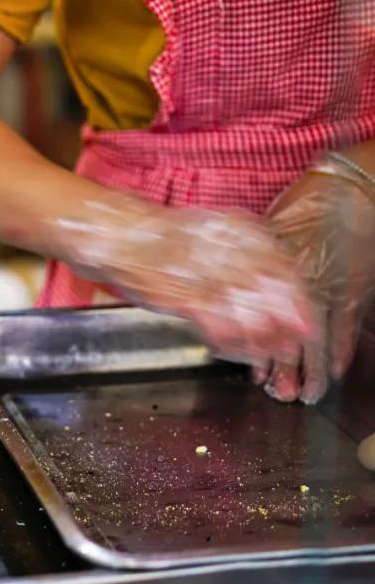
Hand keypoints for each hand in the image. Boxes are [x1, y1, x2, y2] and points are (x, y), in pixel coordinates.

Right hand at [59, 199, 315, 365]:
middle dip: (289, 320)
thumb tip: (268, 281)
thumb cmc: (156, 237)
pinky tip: (239, 354)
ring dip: (264, 337)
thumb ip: (236, 252)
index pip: (281, 265)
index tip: (307, 317)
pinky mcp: (182, 295)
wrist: (115, 234)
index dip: (297, 295)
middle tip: (300, 343)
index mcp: (235, 229)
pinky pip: (218, 324)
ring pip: (249, 310)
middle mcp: (226, 249)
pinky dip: (232, 342)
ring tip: (272, 357)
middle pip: (271, 290)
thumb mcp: (206, 233)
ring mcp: (204, 273)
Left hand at [255, 173, 374, 402]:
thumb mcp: (268, 232)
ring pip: (316, 338)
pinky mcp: (354, 288)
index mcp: (272, 273)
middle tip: (274, 393)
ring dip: (310, 369)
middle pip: (285, 335)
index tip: (250, 370)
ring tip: (304, 394)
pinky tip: (337, 370)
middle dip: (281, 368)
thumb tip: (230, 287)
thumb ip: (255, 264)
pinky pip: (347, 324)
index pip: (257, 319)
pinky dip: (343, 348)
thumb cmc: (306, 204)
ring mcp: (328, 290)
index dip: (251, 347)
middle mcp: (297, 287)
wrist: (350, 189)